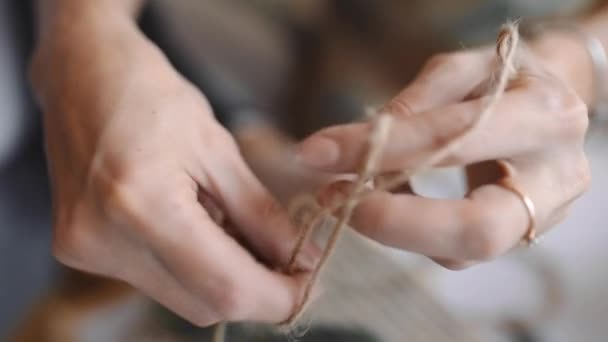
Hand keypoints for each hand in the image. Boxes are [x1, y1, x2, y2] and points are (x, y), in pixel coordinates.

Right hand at [32, 14, 314, 325]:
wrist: (81, 73)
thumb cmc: (151, 94)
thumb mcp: (218, 148)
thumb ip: (259, 213)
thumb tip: (298, 259)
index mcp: (141, 203)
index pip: (224, 287)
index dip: (276, 297)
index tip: (307, 285)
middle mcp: (102, 239)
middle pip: (202, 305)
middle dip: (254, 292)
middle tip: (286, 265)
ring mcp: (84, 249)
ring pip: (179, 299)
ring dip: (222, 280)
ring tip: (239, 235)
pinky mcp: (78, 249)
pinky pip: (153, 280)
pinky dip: (189, 268)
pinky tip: (199, 231)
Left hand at [296, 43, 589, 268]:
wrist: (550, 103)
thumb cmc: (502, 78)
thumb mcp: (462, 69)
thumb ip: (414, 104)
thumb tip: (354, 148)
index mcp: (546, 117)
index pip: (454, 141)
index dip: (381, 151)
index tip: (318, 154)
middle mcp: (555, 178)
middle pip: (475, 229)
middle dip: (394, 223)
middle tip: (334, 200)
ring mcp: (542, 218)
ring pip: (461, 251)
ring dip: (392, 228)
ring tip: (349, 194)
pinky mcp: (516, 238)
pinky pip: (454, 250)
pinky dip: (410, 229)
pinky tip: (385, 200)